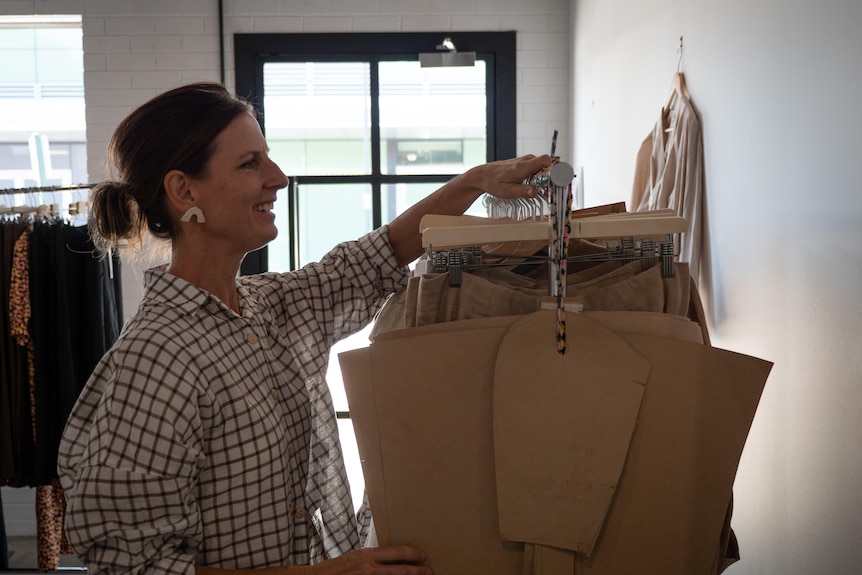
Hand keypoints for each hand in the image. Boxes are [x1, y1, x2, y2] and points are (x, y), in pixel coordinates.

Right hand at [313, 546, 430, 574]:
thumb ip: (371, 558)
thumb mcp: (355, 557)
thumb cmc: (335, 569)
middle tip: (429, 571)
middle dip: (417, 571)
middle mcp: (370, 568)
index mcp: (368, 555)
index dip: (413, 554)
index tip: (422, 556)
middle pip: (400, 570)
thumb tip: (387, 559)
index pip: (397, 552)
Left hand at [470, 154, 552, 199]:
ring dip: (545, 177)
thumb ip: (522, 191)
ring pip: (543, 166)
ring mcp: (525, 161)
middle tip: (550, 189)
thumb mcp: (507, 191)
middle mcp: (526, 161)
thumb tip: (535, 193)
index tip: (557, 180)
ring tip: (543, 189)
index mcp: (523, 166)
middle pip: (547, 164)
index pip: (546, 160)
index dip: (554, 169)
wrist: (483, 175)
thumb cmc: (493, 182)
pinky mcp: (524, 164)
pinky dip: (539, 175)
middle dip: (551, 176)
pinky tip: (535, 185)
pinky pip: (537, 167)